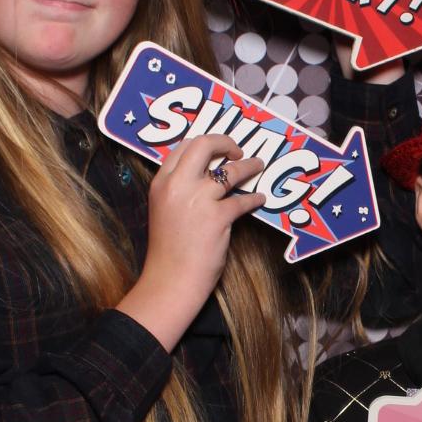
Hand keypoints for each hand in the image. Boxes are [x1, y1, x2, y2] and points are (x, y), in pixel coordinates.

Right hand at [115, 134, 265, 351]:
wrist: (170, 279)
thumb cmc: (169, 250)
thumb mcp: (164, 210)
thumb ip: (179, 190)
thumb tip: (205, 177)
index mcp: (161, 182)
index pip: (184, 147)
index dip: (206, 143)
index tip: (218, 147)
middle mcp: (177, 185)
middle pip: (205, 145)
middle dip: (225, 142)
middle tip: (237, 150)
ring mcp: (198, 199)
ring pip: (230, 170)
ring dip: (249, 166)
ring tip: (258, 166)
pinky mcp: (217, 217)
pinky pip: (243, 200)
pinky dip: (254, 198)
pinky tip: (260, 199)